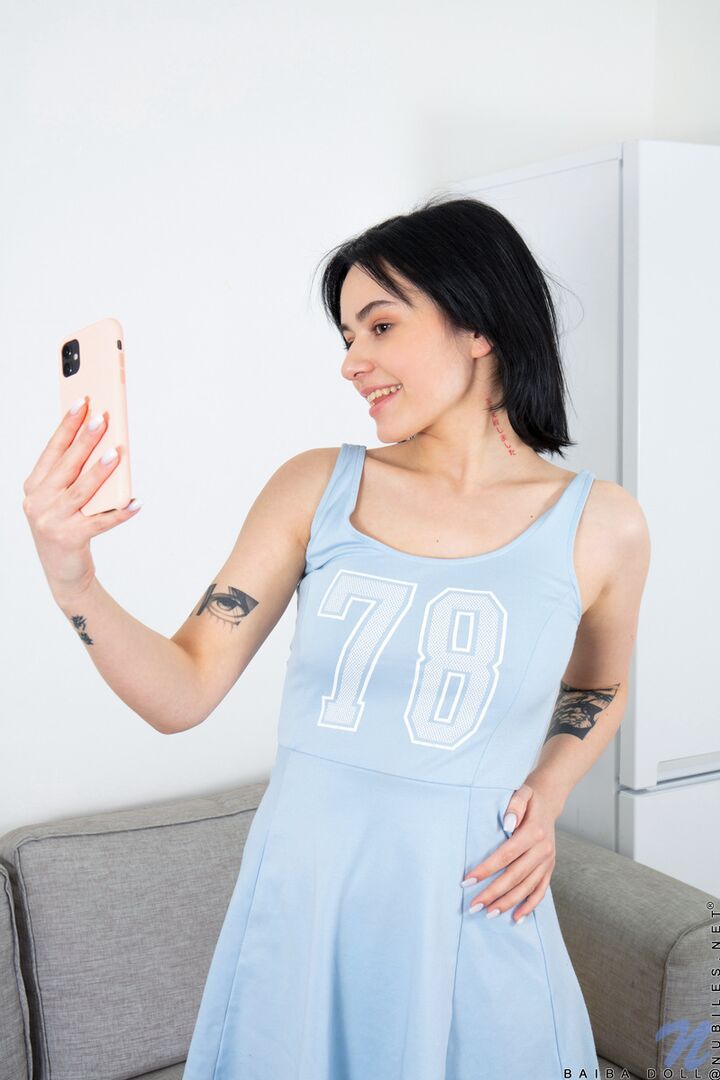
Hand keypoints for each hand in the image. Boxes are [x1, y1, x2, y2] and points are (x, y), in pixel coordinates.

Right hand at [22, 397, 139, 602]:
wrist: (63, 573)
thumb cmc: (65, 527)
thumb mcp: (61, 498)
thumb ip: (74, 475)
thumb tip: (104, 443)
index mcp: (34, 486)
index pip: (53, 450)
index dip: (67, 425)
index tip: (82, 403)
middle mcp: (38, 502)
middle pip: (67, 465)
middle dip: (86, 439)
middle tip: (102, 418)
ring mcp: (51, 521)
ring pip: (82, 490)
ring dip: (101, 470)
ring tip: (118, 452)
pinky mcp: (69, 539)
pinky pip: (100, 521)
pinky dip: (119, 512)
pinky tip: (136, 502)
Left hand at [460, 782, 559, 923]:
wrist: (549, 800)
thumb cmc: (529, 798)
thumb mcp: (522, 792)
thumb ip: (515, 805)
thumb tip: (508, 823)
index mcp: (534, 832)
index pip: (506, 855)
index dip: (487, 869)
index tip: (468, 880)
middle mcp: (543, 850)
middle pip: (515, 876)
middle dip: (493, 892)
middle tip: (473, 905)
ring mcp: (548, 861)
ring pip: (527, 887)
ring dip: (508, 902)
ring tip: (489, 914)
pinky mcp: (550, 868)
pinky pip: (541, 890)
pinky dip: (530, 905)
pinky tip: (516, 917)